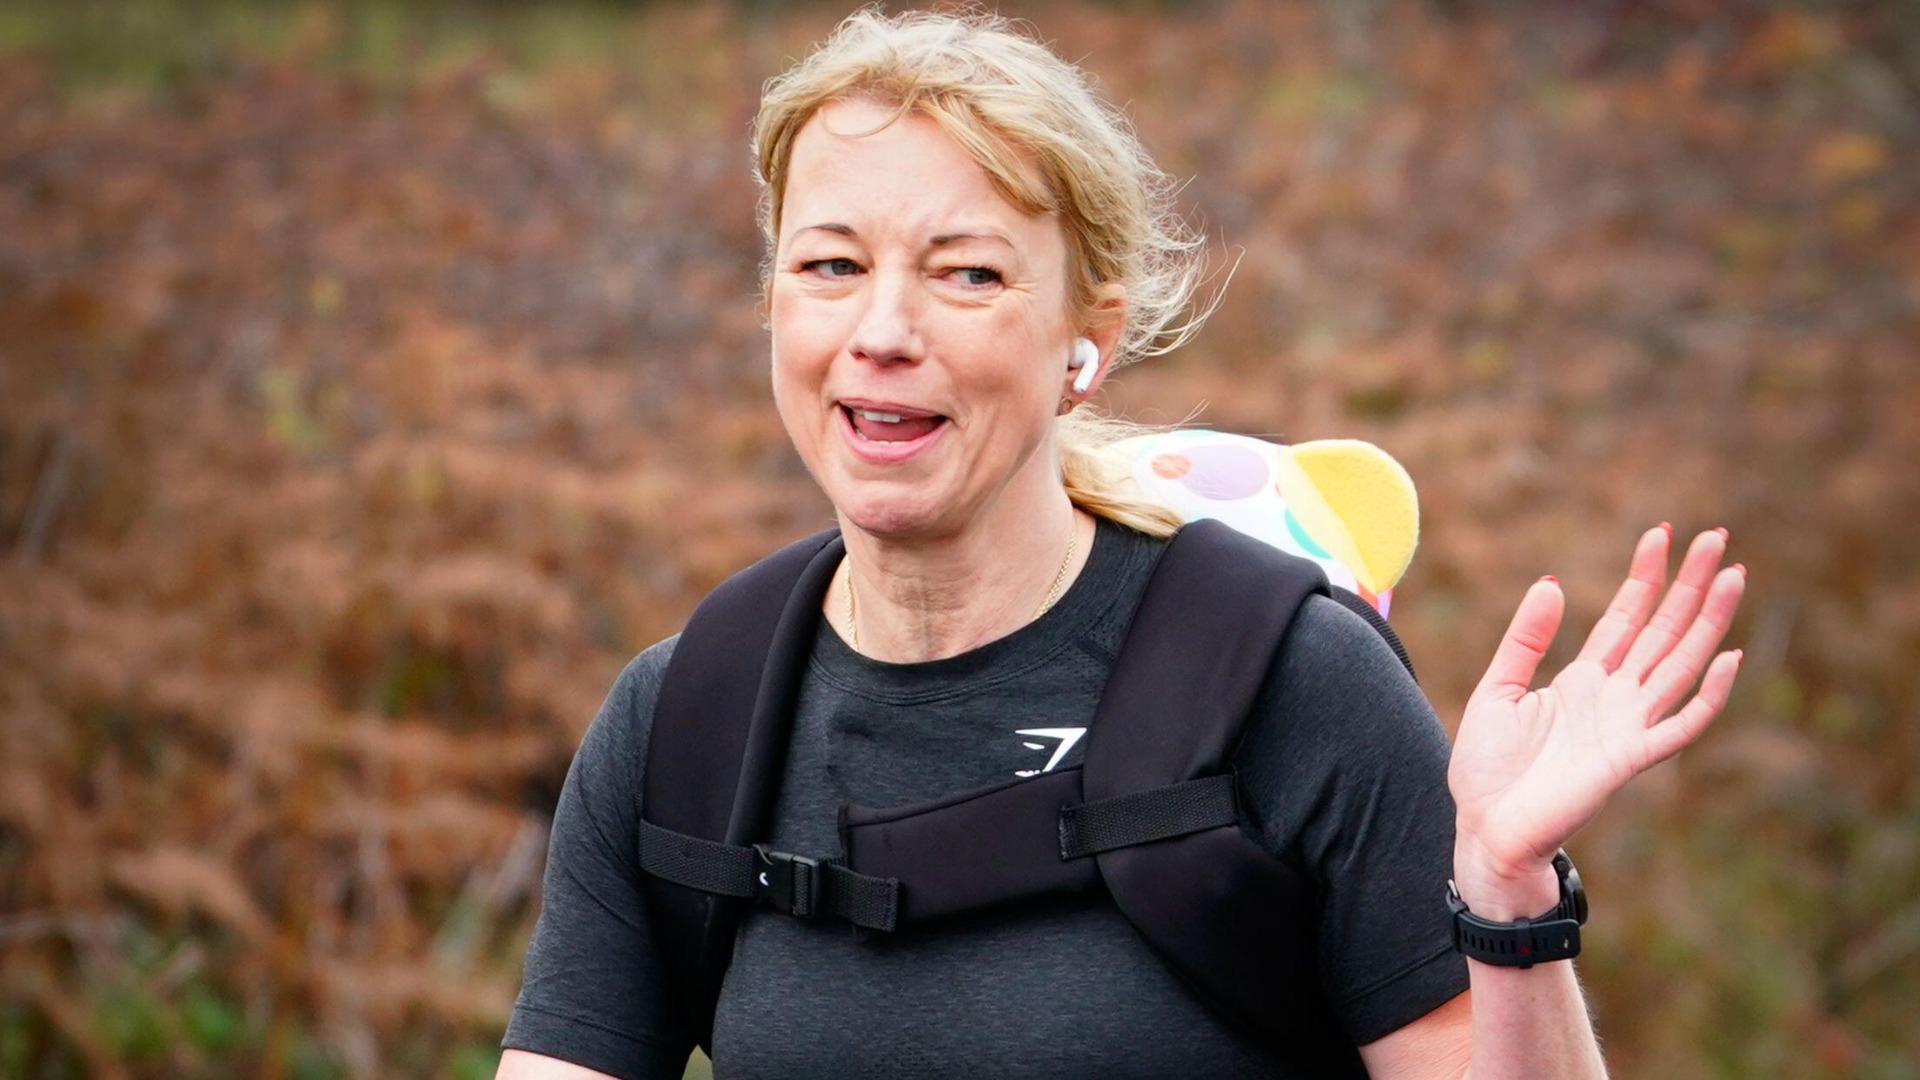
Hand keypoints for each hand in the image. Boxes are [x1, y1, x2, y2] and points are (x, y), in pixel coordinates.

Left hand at [1448, 525, 1745, 907]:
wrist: (1484, 830)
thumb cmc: (1488, 769)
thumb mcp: (1496, 689)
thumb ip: (1525, 639)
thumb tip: (1553, 582)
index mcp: (1583, 679)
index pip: (1625, 617)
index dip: (1644, 577)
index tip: (1661, 534)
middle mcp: (1614, 697)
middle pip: (1663, 630)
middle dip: (1689, 585)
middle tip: (1717, 537)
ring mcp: (1627, 726)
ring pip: (1681, 664)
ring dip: (1708, 621)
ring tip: (1734, 576)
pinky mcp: (1630, 759)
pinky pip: (1680, 724)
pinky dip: (1708, 694)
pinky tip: (1727, 657)